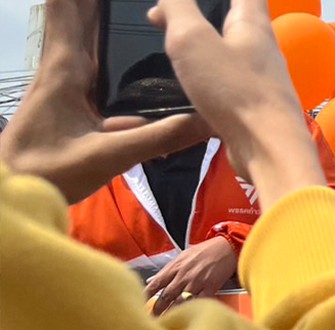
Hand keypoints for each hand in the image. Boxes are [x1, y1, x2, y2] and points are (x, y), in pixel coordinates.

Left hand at [0, 0, 208, 203]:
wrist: (10, 197)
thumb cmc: (50, 171)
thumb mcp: (108, 156)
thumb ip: (159, 138)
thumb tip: (207, 121)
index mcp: (65, 69)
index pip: (67, 10)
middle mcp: (61, 68)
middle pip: (76, 17)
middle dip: (98, 4)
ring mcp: (62, 85)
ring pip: (82, 38)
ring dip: (99, 19)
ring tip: (127, 11)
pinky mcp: (67, 104)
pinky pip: (90, 66)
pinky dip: (104, 52)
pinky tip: (127, 61)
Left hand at [145, 237, 237, 314]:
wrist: (227, 246)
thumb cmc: (206, 250)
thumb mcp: (184, 255)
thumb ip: (168, 269)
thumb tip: (152, 279)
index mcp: (175, 267)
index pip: (155, 284)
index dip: (146, 296)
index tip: (140, 304)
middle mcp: (183, 275)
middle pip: (165, 296)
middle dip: (158, 310)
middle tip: (153, 319)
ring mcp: (196, 282)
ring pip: (180, 302)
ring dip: (173, 313)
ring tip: (168, 322)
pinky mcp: (210, 287)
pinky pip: (199, 301)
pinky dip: (193, 309)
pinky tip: (189, 315)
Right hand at [149, 0, 324, 209]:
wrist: (268, 151)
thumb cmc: (233, 90)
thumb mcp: (193, 39)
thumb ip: (178, 9)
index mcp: (252, 23)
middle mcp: (261, 48)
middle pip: (231, 19)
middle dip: (196, 13)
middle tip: (159, 17)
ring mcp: (259, 80)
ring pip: (225, 52)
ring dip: (197, 47)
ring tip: (166, 47)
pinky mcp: (252, 107)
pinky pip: (224, 83)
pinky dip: (203, 78)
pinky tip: (183, 87)